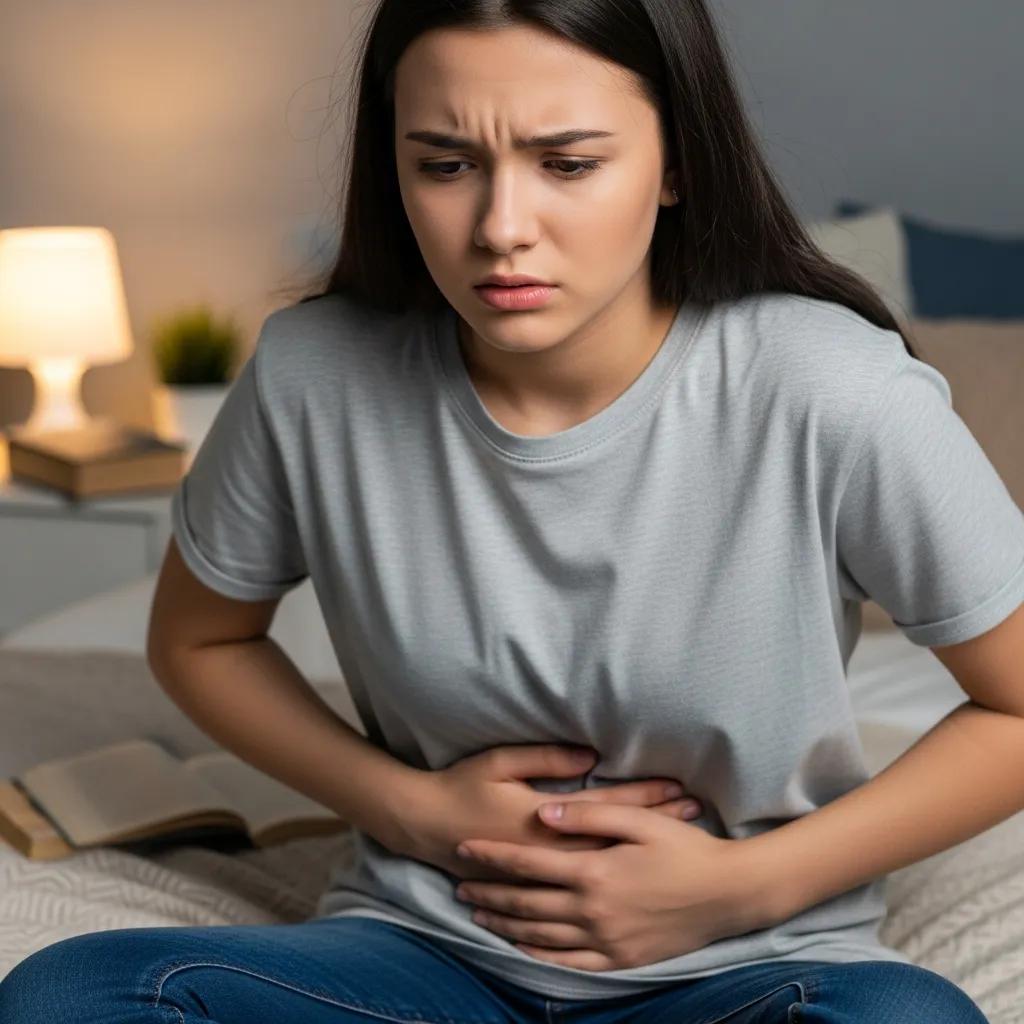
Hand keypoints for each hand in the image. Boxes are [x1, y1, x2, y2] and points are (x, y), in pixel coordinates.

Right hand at [388, 744, 702, 884]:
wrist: (426, 826)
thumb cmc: (463, 787)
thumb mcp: (500, 762)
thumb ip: (545, 758)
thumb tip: (589, 756)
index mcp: (545, 815)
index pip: (608, 806)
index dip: (645, 796)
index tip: (680, 788)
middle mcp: (551, 849)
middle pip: (616, 838)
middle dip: (658, 825)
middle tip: (694, 816)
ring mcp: (544, 873)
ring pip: (605, 865)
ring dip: (643, 853)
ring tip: (679, 847)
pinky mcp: (534, 887)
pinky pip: (581, 889)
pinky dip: (612, 879)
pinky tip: (635, 881)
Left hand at [451, 799, 762, 970]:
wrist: (729, 893)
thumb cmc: (686, 848)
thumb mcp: (638, 820)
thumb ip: (587, 815)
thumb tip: (542, 814)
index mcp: (593, 871)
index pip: (527, 863)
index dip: (492, 856)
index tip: (464, 848)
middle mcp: (592, 911)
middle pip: (525, 903)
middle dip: (488, 893)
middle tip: (459, 886)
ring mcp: (606, 940)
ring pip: (539, 936)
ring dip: (505, 925)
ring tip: (479, 915)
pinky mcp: (621, 960)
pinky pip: (569, 963)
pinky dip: (539, 956)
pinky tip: (522, 948)